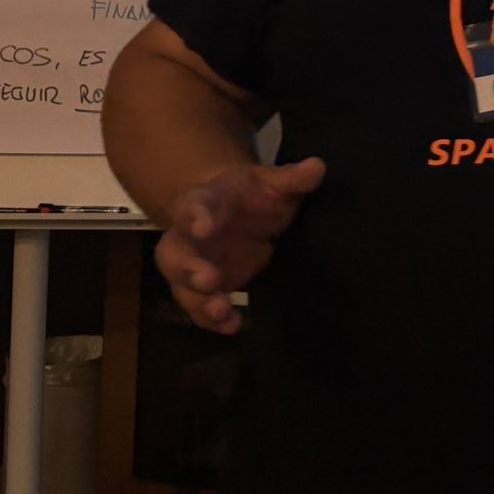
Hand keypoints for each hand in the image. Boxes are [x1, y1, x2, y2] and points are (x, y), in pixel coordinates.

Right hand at [154, 158, 325, 333]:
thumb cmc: (251, 193)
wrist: (237, 210)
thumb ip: (290, 178)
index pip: (193, 206)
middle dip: (188, 268)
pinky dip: (213, 320)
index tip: (205, 225)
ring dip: (200, 301)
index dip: (196, 215)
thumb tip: (318, 167)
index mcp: (203, 202)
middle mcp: (189, 237)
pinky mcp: (208, 288)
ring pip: (183, 287)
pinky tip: (232, 326)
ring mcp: (194, 265)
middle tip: (208, 279)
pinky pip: (201, 308)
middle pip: (175, 254)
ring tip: (221, 311)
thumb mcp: (271, 181)